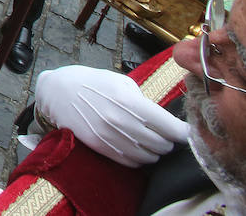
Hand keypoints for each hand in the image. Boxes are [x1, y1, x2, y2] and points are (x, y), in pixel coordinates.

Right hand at [35, 65, 188, 166]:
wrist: (58, 91)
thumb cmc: (91, 82)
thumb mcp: (120, 82)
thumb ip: (143, 101)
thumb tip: (163, 119)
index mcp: (131, 102)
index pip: (172, 128)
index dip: (184, 132)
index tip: (187, 132)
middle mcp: (123, 122)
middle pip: (163, 145)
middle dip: (168, 141)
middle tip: (164, 134)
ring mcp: (111, 137)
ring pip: (149, 157)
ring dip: (154, 151)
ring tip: (149, 141)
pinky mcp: (101, 147)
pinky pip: (131, 162)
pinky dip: (138, 158)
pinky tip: (135, 147)